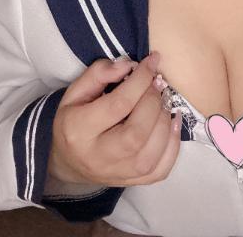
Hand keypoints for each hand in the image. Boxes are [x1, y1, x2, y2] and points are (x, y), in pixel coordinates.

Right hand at [48, 53, 181, 187]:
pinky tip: (172, 122)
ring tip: (162, 100)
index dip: (141, 79)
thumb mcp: (76, 92)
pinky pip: (161, 169)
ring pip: (151, 152)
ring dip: (165, 120)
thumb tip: (130, 66)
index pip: (118, 104)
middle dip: (153, 101)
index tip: (152, 61)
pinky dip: (173, 144)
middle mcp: (98, 157)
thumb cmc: (74, 119)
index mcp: (79, 130)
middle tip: (157, 83)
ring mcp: (117, 174)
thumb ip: (99, 73)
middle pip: (136, 133)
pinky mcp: (132, 181)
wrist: (68, 161)